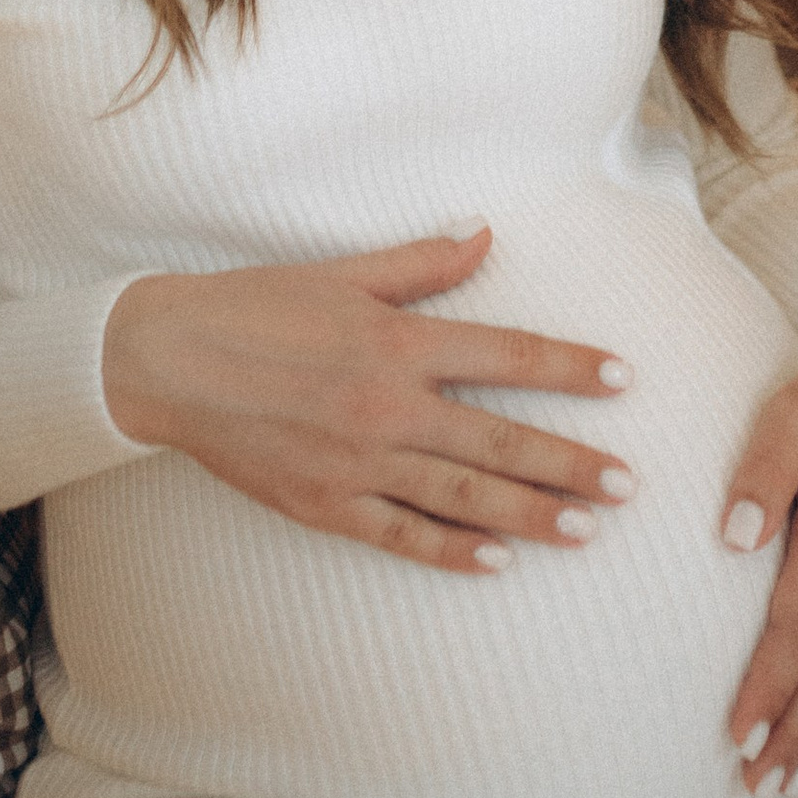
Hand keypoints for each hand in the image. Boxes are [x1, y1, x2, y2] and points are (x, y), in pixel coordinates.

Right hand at [101, 226, 636, 574]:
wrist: (168, 362)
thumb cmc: (256, 307)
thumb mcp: (342, 272)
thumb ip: (421, 262)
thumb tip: (486, 235)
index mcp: (396, 341)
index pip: (505, 354)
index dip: (568, 367)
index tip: (622, 378)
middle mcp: (387, 406)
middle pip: (499, 439)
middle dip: (570, 464)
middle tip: (629, 485)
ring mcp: (357, 463)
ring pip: (462, 495)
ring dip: (530, 515)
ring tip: (587, 531)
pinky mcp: (324, 504)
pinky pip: (400, 535)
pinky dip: (450, 551)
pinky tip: (496, 563)